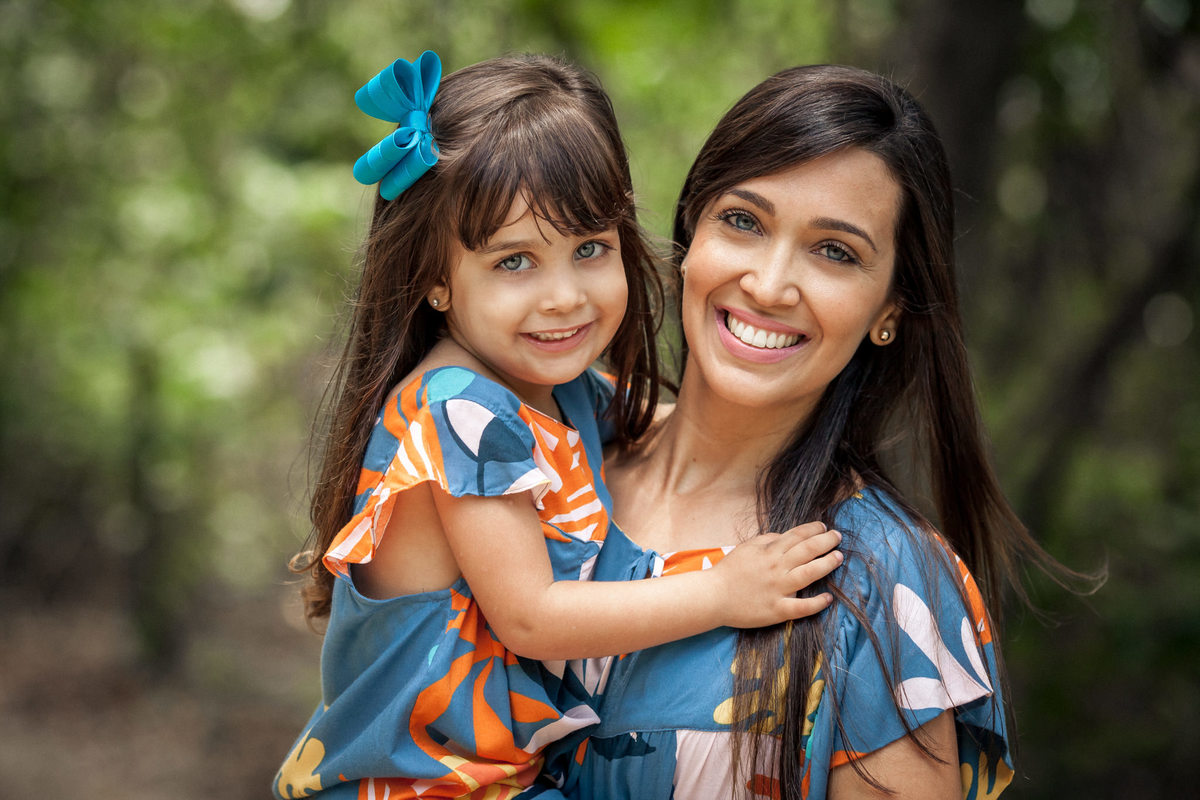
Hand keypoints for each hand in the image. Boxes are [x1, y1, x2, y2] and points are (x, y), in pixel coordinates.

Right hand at [711, 521, 841, 627]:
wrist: (712, 596)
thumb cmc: (729, 571)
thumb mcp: (746, 547)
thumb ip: (767, 540)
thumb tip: (785, 536)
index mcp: (769, 551)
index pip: (797, 535)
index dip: (813, 529)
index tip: (824, 528)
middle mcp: (776, 567)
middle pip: (808, 550)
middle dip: (826, 541)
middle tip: (838, 538)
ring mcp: (778, 589)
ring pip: (809, 574)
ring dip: (827, 564)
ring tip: (839, 558)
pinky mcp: (777, 610)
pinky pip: (801, 607)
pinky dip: (817, 603)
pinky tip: (828, 598)